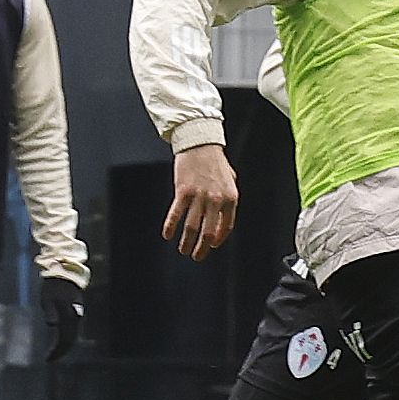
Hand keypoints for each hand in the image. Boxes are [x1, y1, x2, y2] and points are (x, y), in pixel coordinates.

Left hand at [41, 278, 84, 360]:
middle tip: (49, 359)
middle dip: (61, 351)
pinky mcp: (75, 314)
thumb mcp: (47, 298)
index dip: (58, 351)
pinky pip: (71, 330)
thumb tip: (51, 324)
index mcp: (70, 316)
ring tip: (54, 353)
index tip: (48, 359)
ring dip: (64, 346)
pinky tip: (59, 340)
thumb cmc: (53, 287)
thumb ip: (50, 311)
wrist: (65, 275)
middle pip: (70, 340)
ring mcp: (77, 316)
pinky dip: (65, 338)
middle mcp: (76, 318)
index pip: (66, 339)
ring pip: (72, 336)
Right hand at [164, 143, 237, 260]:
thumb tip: (222, 221)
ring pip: (192, 227)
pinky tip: (168, 235)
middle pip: (208, 233)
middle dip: (202, 249)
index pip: (226, 227)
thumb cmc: (215, 162)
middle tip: (196, 257)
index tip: (211, 245)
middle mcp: (216, 200)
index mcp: (230, 198)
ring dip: (186, 242)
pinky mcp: (183, 191)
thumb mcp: (230, 181)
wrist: (200, 143)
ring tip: (183, 250)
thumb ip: (227, 200)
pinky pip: (176, 214)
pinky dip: (171, 226)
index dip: (218, 239)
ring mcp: (199, 196)